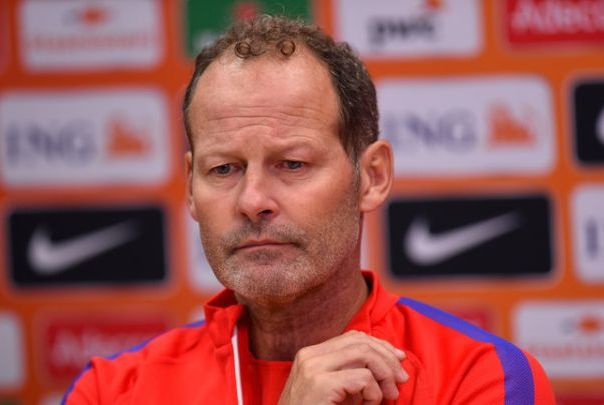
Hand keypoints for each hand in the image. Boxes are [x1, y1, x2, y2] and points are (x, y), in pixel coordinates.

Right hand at [278, 330, 407, 404]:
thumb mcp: (333, 392)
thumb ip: (352, 374)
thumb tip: (391, 362)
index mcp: (311, 354)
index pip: (353, 337)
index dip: (380, 345)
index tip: (398, 360)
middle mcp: (310, 355)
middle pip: (361, 341)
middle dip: (388, 358)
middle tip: (401, 379)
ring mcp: (313, 368)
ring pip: (364, 354)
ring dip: (385, 374)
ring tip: (390, 395)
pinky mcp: (321, 384)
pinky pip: (362, 379)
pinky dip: (374, 393)